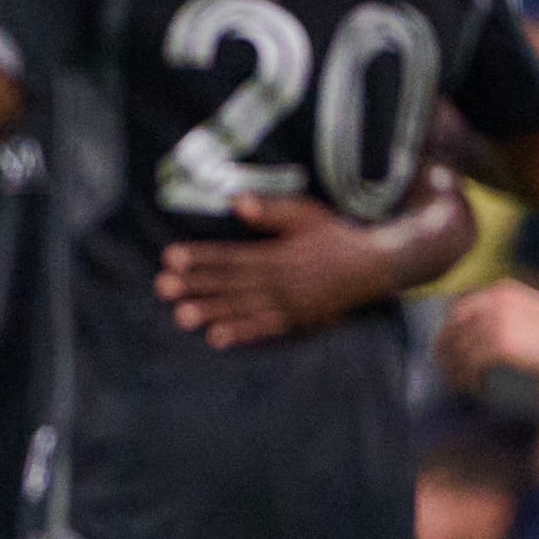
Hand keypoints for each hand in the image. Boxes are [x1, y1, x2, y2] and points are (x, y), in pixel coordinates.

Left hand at [155, 193, 394, 349]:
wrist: (375, 267)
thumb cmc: (335, 236)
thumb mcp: (306, 214)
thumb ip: (272, 211)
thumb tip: (238, 201)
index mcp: (277, 253)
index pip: (231, 255)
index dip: (200, 257)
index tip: (171, 256)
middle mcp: (279, 281)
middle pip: (230, 283)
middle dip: (195, 286)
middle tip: (163, 287)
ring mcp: (287, 304)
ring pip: (242, 308)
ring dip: (211, 312)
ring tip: (182, 316)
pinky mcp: (296, 321)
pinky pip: (265, 329)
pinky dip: (242, 334)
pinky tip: (217, 338)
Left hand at [436, 279, 538, 385]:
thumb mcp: (529, 309)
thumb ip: (506, 313)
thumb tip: (482, 332)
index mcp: (500, 291)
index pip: (459, 307)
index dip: (449, 328)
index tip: (447, 346)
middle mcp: (493, 302)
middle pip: (453, 328)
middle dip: (445, 350)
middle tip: (444, 369)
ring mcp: (496, 322)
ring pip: (460, 349)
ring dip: (456, 369)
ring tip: (459, 384)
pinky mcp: (501, 344)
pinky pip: (473, 363)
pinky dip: (470, 377)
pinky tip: (477, 387)